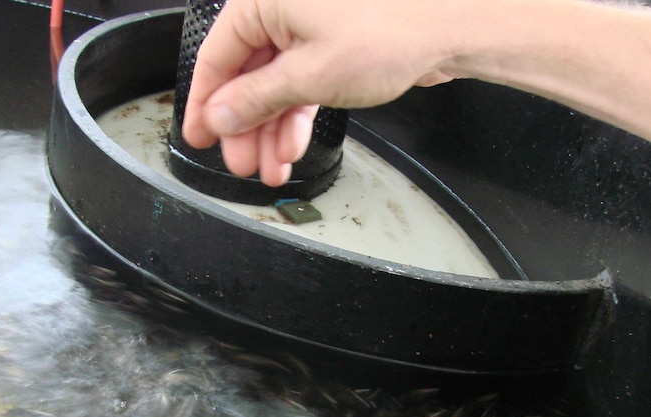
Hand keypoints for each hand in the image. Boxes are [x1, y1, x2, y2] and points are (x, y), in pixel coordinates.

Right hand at [181, 0, 461, 185]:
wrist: (452, 25)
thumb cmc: (392, 30)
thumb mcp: (309, 74)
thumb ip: (256, 98)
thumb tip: (220, 115)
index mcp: (265, 0)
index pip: (216, 57)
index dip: (205, 104)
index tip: (199, 136)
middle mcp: (283, 8)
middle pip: (246, 76)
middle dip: (244, 127)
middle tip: (241, 163)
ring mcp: (309, 26)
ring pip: (274, 86)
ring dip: (271, 130)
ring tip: (271, 167)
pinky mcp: (332, 45)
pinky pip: (301, 84)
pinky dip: (295, 117)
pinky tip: (291, 146)